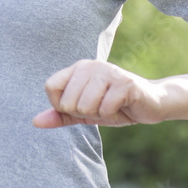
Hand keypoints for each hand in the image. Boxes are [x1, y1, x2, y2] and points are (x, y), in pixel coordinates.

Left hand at [32, 59, 166, 127]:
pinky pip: (105, 109)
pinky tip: (123, 106)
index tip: (80, 106)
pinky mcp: (125, 83)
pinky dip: (113, 115)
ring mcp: (108, 72)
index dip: (61, 105)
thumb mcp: (84, 112)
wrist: (152, 104)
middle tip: (101, 106)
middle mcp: (90, 65)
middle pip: (68, 101)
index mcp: (77, 68)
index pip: (50, 87)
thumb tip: (35, 122)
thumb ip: (60, 115)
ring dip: (99, 114)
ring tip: (111, 105)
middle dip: (84, 113)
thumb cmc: (115, 106)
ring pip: (85, 106)